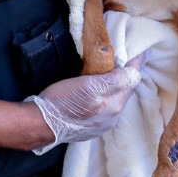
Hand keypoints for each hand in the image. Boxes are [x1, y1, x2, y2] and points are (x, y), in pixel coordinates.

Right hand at [26, 55, 143, 153]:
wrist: (41, 125)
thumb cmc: (62, 102)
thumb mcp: (89, 85)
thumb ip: (115, 81)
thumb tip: (134, 73)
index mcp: (115, 104)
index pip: (133, 78)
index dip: (135, 62)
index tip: (136, 49)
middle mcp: (113, 116)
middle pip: (125, 89)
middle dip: (124, 74)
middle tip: (118, 57)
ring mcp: (103, 124)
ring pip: (115, 98)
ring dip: (113, 86)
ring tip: (105, 72)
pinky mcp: (92, 127)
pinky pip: (105, 108)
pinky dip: (104, 96)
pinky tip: (94, 91)